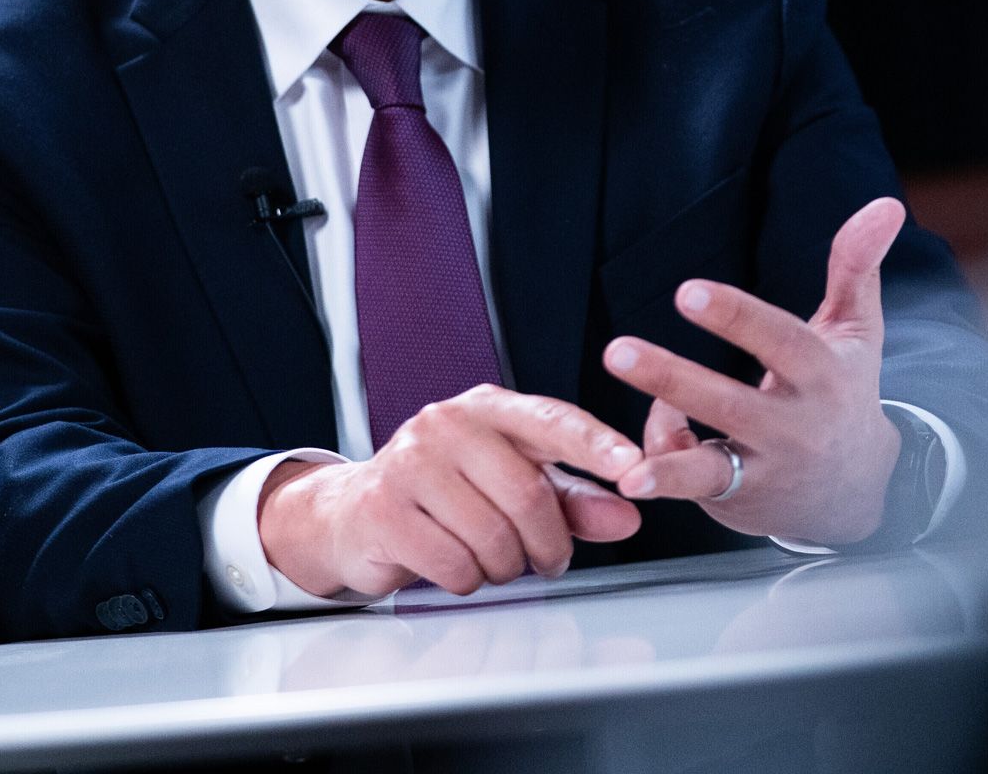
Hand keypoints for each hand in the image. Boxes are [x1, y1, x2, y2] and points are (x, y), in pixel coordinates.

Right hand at [258, 385, 644, 597]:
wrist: (354, 511)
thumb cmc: (446, 493)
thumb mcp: (515, 485)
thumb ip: (574, 500)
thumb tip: (627, 516)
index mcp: (489, 408)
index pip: (553, 420)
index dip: (596, 444)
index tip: (633, 466)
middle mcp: (447, 423)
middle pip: (527, 496)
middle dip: (547, 544)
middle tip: (547, 559)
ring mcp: (410, 462)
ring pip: (492, 538)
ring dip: (504, 566)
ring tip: (490, 556)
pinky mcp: (384, 508)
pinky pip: (453, 564)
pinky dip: (466, 580)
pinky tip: (454, 563)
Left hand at [603, 197, 908, 545]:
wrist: (860, 490)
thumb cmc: (844, 391)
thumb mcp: (855, 331)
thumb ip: (856, 266)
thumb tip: (885, 204)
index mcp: (822, 375)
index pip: (780, 342)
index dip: (735, 317)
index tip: (686, 293)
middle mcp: (797, 427)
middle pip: (732, 404)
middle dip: (674, 379)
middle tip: (618, 350)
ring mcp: (767, 470)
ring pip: (711, 465)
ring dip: (664, 460)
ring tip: (625, 462)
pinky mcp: (740, 501)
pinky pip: (696, 488)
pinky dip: (664, 476)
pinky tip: (633, 468)